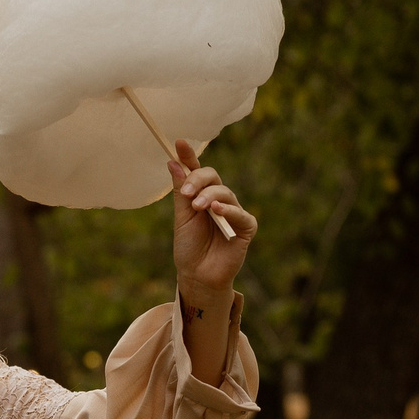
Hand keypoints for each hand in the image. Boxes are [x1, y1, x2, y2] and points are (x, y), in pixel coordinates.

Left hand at [167, 139, 255, 293]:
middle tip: (186, 194)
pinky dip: (228, 210)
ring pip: (225, 193)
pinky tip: (216, 210)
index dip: (189, 157)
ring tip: (196, 207)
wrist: (197, 276)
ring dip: (209, 196)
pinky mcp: (246, 228)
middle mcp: (219, 201)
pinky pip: (240, 214)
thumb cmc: (190, 248)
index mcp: (202, 196)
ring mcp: (234, 213)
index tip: (179, 143)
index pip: (197, 171)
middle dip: (198, 180)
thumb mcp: (181, 216)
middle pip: (212, 177)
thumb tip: (173, 162)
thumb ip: (181, 191)